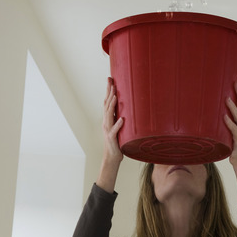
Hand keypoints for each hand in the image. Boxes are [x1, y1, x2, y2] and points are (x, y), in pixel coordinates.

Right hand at [96, 78, 123, 192]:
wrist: (112, 157)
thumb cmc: (118, 141)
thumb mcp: (120, 126)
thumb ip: (121, 116)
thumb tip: (129, 105)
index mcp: (108, 118)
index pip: (107, 101)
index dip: (108, 90)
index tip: (110, 78)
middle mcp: (106, 122)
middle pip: (106, 104)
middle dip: (109, 92)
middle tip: (111, 81)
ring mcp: (108, 129)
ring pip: (109, 115)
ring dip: (112, 105)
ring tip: (116, 95)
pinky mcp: (112, 138)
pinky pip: (115, 130)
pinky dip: (118, 124)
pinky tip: (122, 119)